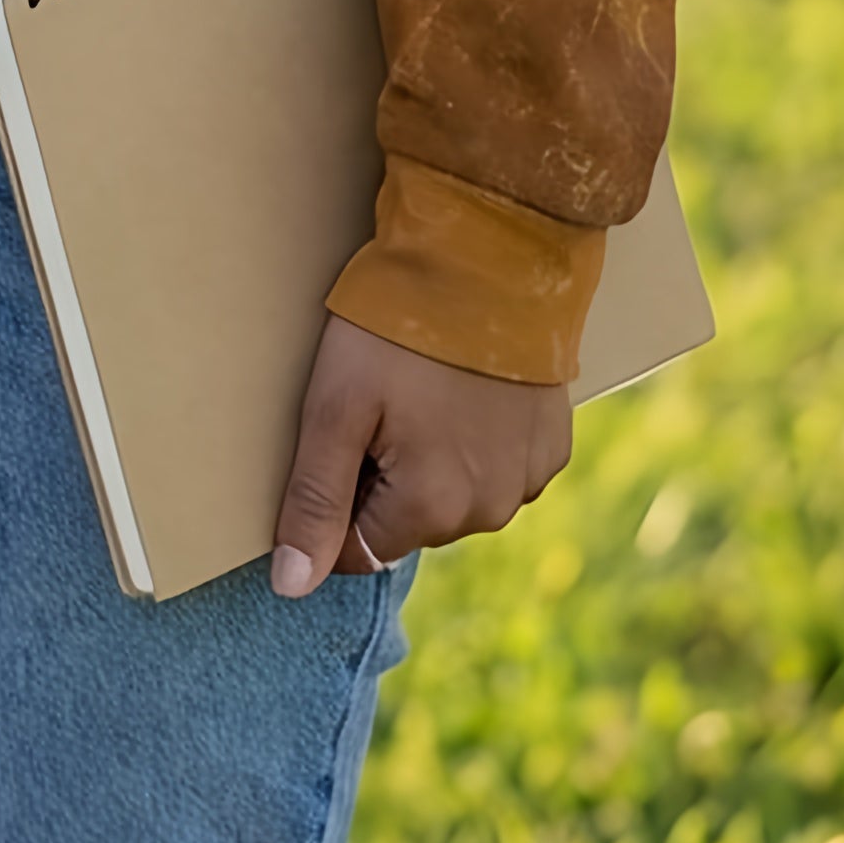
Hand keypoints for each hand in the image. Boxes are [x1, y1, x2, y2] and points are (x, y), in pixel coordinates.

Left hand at [270, 312, 569, 594]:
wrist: (490, 257)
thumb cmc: (399, 330)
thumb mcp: (336, 409)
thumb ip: (313, 502)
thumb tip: (291, 584)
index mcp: (434, 508)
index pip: (358, 550)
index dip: (337, 496)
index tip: (344, 434)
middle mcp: (490, 509)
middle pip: (407, 522)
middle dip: (383, 478)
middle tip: (381, 403)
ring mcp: (527, 477)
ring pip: (453, 497)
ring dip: (430, 462)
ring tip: (423, 390)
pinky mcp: (552, 445)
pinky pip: (496, 469)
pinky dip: (474, 442)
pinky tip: (463, 390)